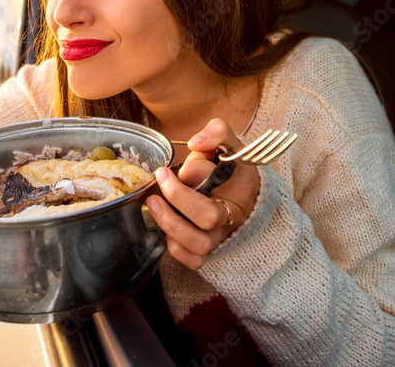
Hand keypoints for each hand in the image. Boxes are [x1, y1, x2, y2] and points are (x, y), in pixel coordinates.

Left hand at [145, 118, 260, 269]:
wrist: (242, 189)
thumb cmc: (232, 166)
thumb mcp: (230, 143)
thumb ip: (217, 132)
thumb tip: (196, 143)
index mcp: (239, 193)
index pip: (217, 191)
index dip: (189, 184)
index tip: (166, 170)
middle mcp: (230, 219)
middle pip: (207, 220)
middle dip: (177, 202)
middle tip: (157, 183)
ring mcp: (219, 237)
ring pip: (199, 246)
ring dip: (172, 226)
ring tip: (153, 204)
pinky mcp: (206, 248)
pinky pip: (195, 261)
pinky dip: (178, 251)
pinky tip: (165, 230)